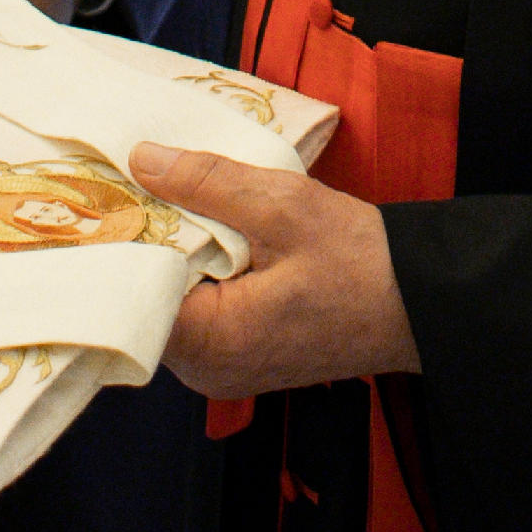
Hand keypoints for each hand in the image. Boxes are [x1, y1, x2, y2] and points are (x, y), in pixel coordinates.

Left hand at [130, 145, 416, 395]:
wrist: (421, 302)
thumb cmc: (361, 262)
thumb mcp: (284, 206)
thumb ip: (207, 182)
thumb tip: (143, 159)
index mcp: (212, 343)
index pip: (130, 295)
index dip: (119, 241)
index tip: (110, 195)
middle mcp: (207, 371)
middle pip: (147, 299)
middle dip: (147, 242)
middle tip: (138, 183)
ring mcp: (224, 370)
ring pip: (174, 303)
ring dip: (177, 254)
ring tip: (175, 200)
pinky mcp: (242, 358)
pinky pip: (201, 311)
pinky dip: (202, 272)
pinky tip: (211, 233)